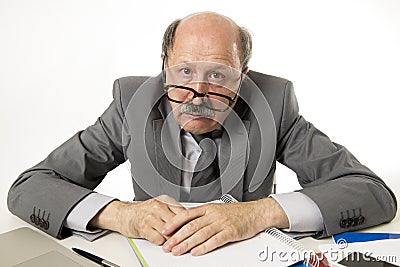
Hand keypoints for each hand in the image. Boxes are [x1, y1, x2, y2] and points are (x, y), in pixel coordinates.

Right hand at [89, 195, 184, 244]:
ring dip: (172, 240)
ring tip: (176, 243)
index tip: (194, 231)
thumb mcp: (160, 206)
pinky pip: (158, 239)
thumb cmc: (143, 211)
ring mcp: (150, 217)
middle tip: (187, 240)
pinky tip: (162, 242)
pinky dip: (162, 243)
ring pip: (169, 232)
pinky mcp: (143, 227)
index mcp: (165, 200)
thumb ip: (173, 211)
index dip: (189, 223)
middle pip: (178, 223)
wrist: (124, 214)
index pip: (183, 212)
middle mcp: (158, 206)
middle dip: (183, 233)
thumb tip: (189, 221)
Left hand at [161, 197, 288, 255]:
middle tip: (167, 246)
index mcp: (208, 208)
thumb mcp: (217, 209)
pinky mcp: (230, 232)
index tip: (164, 231)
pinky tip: (196, 252)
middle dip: (176, 237)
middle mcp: (213, 215)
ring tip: (177, 251)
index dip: (173, 223)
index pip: (186, 215)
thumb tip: (186, 223)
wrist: (255, 212)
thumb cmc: (237, 212)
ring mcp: (221, 223)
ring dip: (186, 244)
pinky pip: (215, 240)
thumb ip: (202, 216)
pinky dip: (204, 247)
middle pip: (190, 226)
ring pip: (200, 234)